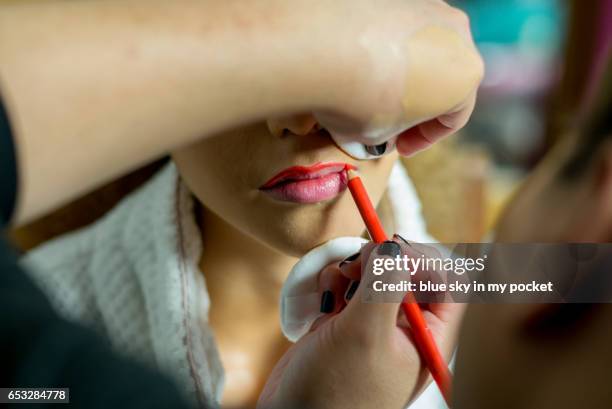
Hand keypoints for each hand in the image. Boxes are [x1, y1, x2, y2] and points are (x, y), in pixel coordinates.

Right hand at [260, 238, 463, 408]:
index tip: (392, 251)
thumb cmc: (336, 391)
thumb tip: (394, 245)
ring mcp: (375, 326)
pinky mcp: (346, 325)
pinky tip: (325, 301)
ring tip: (338, 287)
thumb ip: (384, 284)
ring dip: (355, 271)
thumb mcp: (366, 334)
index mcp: (429, 338)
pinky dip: (336, 283)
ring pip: (376, 275)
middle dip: (383, 261)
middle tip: (359, 264)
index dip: (424, 259)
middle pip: (410, 272)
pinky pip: (349, 287)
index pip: (448, 282)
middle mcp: (406, 330)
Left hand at [307, 0, 483, 155]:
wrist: (323, 49)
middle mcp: (455, 33)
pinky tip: (354, 66)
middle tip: (389, 121)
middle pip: (440, 77)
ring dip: (398, 73)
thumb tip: (381, 125)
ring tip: (367, 92)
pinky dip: (379, 50)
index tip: (402, 146)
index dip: (424, 138)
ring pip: (418, 49)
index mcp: (467, 73)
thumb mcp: (380, 134)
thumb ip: (391, 131)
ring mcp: (425, 6)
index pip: (453, 116)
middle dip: (415, 102)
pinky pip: (392, 30)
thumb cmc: (361, 98)